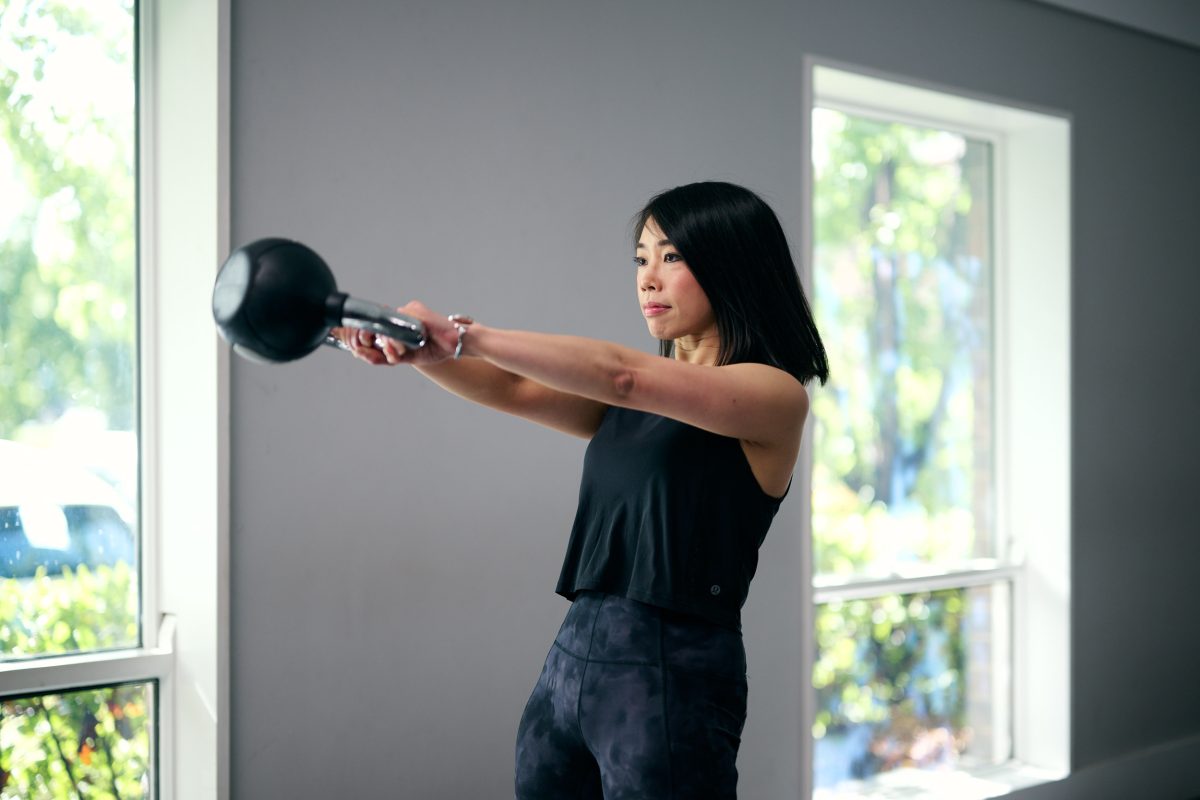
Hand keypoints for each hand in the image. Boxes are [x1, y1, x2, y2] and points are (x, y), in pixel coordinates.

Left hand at [332, 301, 460, 366]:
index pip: (373, 329)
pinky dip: (396, 338)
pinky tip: (403, 348)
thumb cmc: (436, 348)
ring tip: (400, 354)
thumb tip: (360, 354)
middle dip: (373, 342)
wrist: (457, 344)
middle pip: (375, 326)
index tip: (361, 351)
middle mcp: (400, 316)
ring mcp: (407, 311)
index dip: (363, 339)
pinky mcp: (414, 310)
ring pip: (385, 326)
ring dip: (388, 344)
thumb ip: (384, 357)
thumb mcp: (406, 358)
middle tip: (385, 355)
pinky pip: (397, 322)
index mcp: (397, 325)